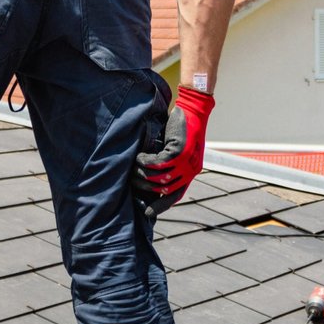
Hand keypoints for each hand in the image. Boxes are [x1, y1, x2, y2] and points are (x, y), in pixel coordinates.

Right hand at [133, 87, 213, 215]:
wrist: (191, 110)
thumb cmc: (180, 129)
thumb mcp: (175, 150)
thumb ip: (168, 165)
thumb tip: (149, 178)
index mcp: (190, 173)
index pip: (175, 196)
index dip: (161, 206)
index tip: (147, 213)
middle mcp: (190, 171)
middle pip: (163, 188)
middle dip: (144, 186)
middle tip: (131, 178)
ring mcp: (186, 162)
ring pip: (159, 177)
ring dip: (142, 173)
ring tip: (134, 164)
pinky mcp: (180, 152)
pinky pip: (157, 164)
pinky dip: (145, 161)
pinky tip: (139, 156)